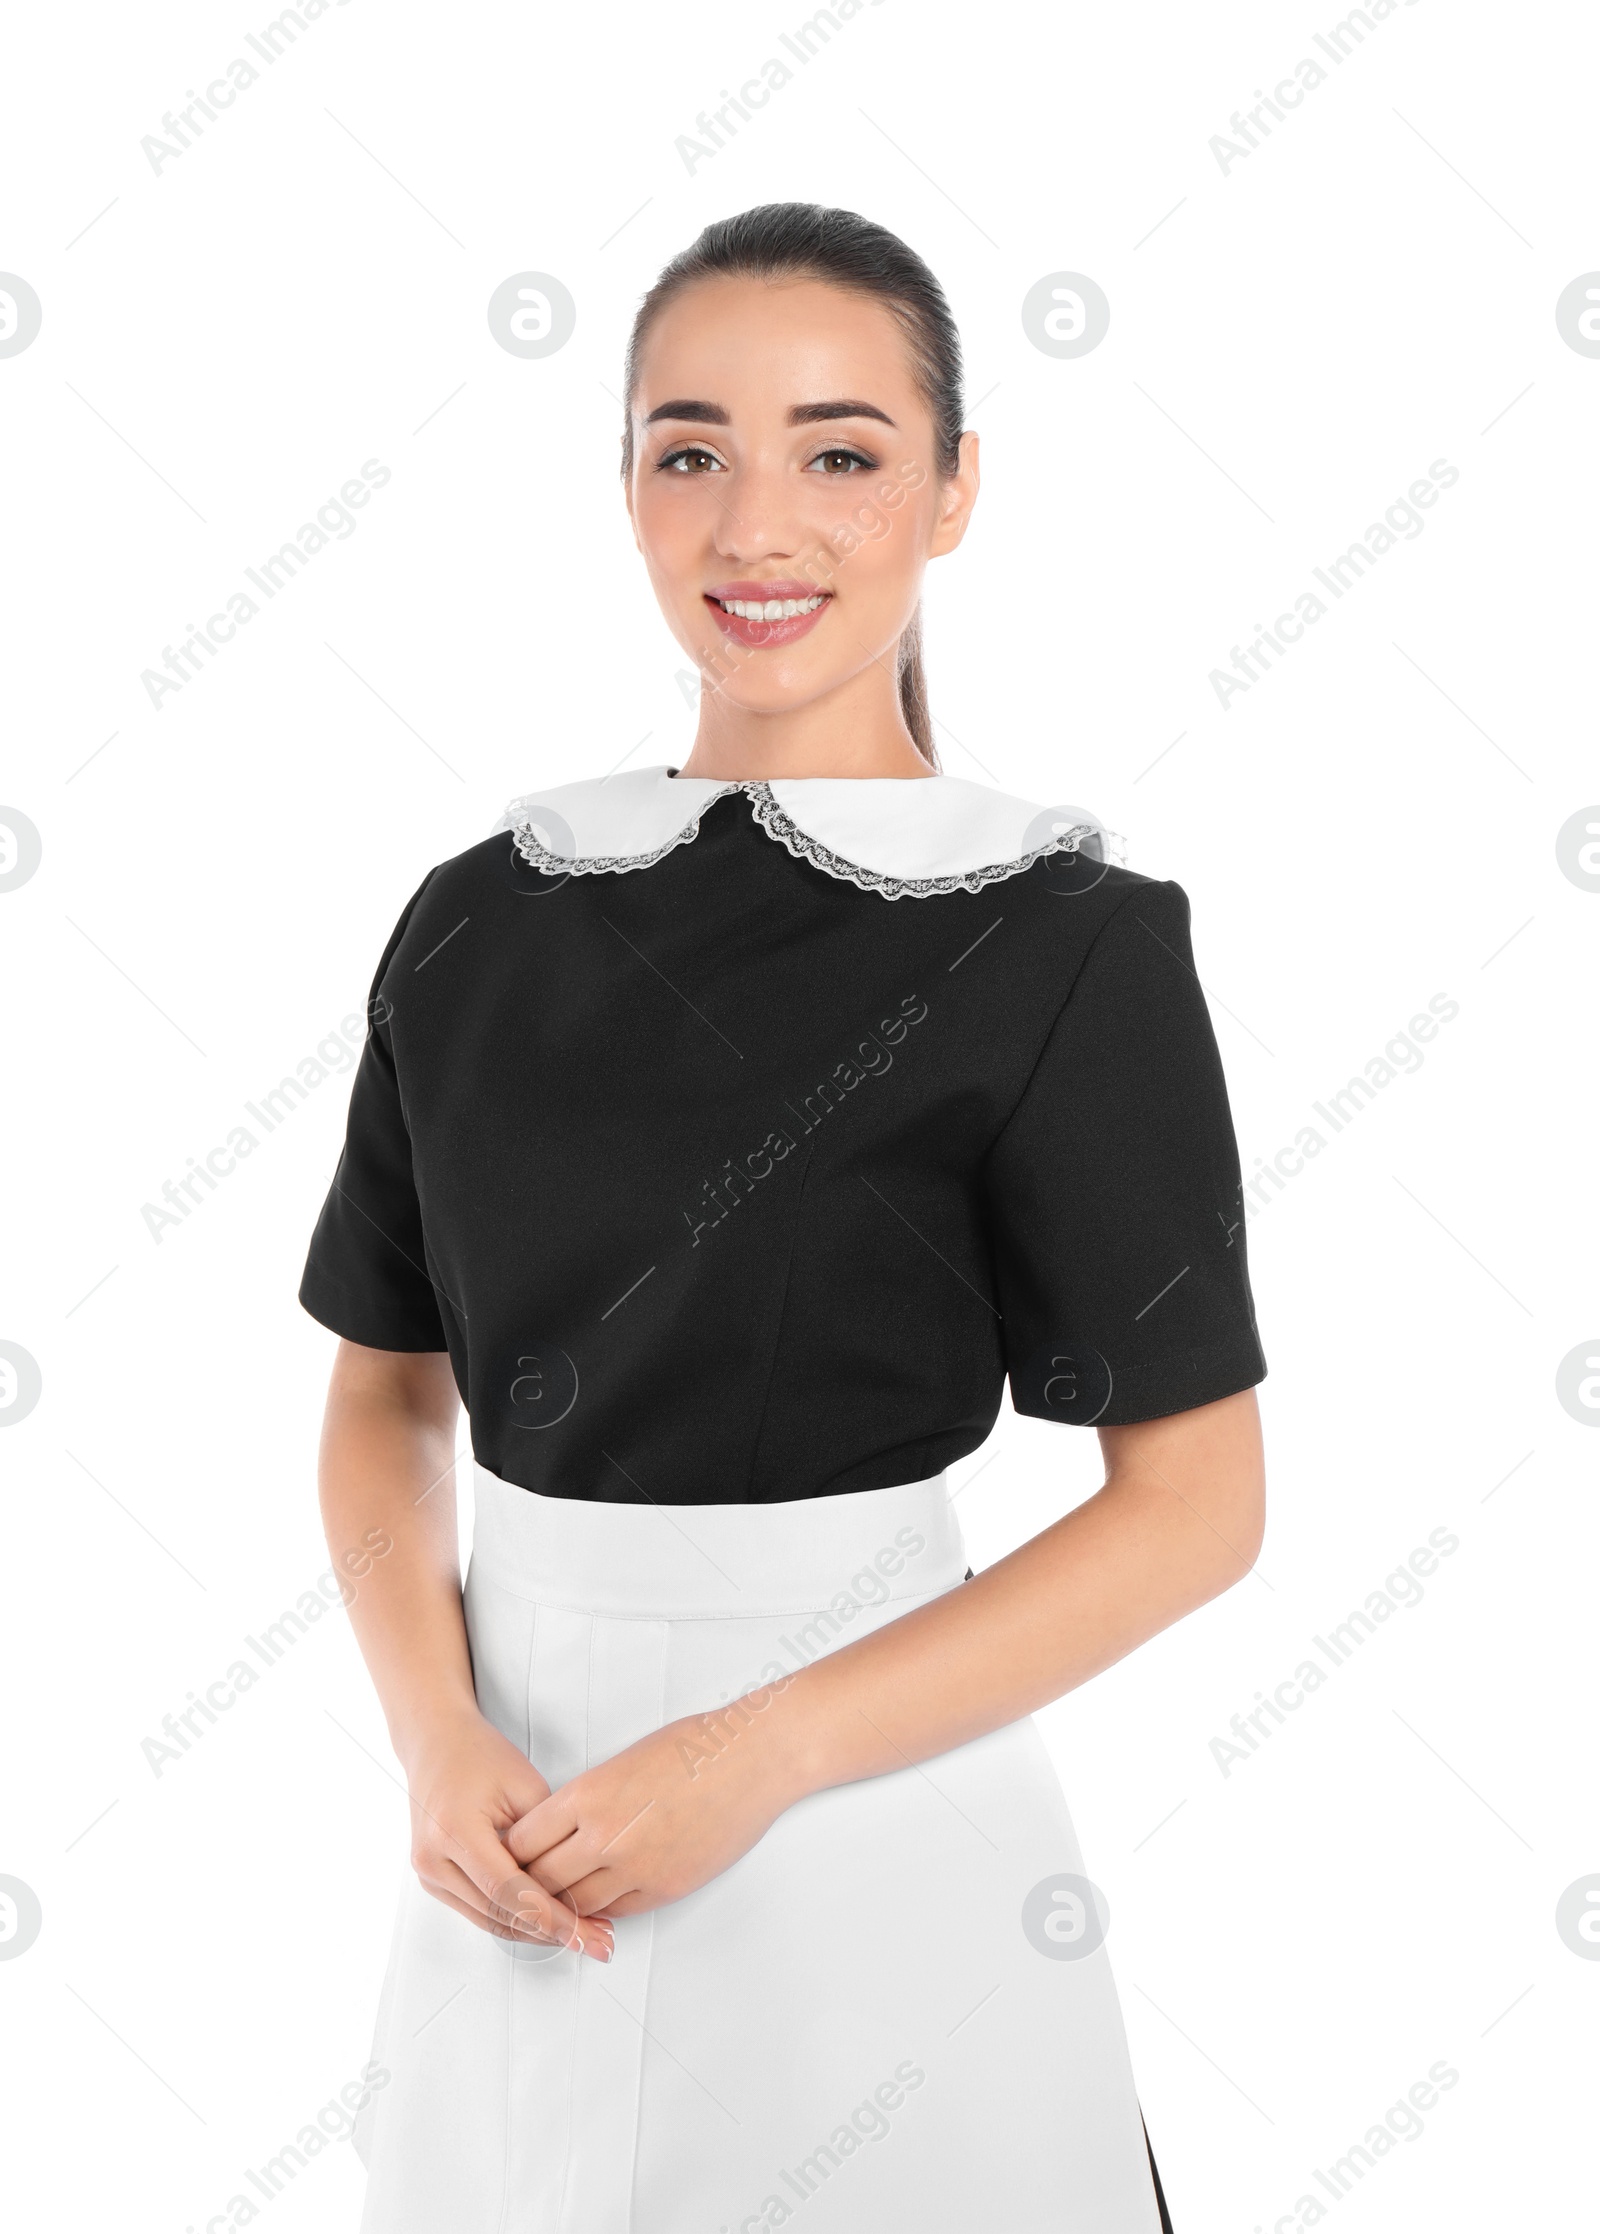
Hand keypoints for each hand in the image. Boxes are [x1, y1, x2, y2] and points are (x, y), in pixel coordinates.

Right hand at [401, 1707, 614, 1959]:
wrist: (436, 1743)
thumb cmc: (478, 1755)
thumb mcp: (525, 1786)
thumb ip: (545, 1838)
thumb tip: (573, 1883)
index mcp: (455, 1831)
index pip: (509, 1891)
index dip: (551, 1917)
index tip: (585, 1932)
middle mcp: (434, 1859)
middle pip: (498, 1914)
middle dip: (550, 1931)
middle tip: (593, 1938)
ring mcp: (428, 1873)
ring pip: (488, 1921)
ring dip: (533, 1931)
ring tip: (579, 1932)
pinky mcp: (433, 1879)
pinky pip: (478, 1910)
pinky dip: (513, 1917)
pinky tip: (546, 1919)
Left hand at [505, 1705, 801, 1918]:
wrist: (751, 1759)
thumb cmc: (695, 1747)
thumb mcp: (623, 1761)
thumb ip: (587, 1797)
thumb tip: (563, 1825)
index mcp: (588, 1794)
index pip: (523, 1841)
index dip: (513, 1853)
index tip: (512, 1855)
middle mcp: (605, 1836)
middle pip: (541, 1880)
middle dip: (528, 1885)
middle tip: (524, 1886)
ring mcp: (636, 1867)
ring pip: (576, 1904)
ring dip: (564, 1903)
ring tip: (558, 1898)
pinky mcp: (666, 1888)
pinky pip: (616, 1911)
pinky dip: (602, 1909)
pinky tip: (599, 1898)